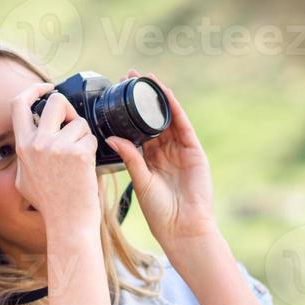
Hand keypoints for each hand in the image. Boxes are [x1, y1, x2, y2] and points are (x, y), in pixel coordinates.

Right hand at [10, 85, 101, 235]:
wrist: (68, 223)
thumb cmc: (51, 204)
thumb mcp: (24, 179)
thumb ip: (26, 154)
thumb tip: (32, 134)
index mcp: (23, 147)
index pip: (18, 104)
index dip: (33, 89)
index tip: (46, 87)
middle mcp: (37, 144)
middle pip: (56, 102)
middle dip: (69, 109)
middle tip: (73, 124)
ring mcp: (57, 147)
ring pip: (78, 122)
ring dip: (83, 136)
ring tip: (79, 160)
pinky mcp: (78, 153)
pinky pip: (90, 137)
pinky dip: (92, 149)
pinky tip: (86, 167)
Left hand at [104, 71, 218, 253]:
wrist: (183, 227)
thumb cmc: (160, 213)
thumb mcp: (141, 181)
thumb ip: (130, 158)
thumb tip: (111, 138)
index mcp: (148, 161)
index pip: (137, 130)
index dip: (127, 113)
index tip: (115, 95)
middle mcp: (164, 152)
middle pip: (152, 119)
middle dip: (142, 99)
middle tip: (129, 77)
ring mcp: (180, 150)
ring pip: (168, 118)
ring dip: (158, 98)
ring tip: (146, 78)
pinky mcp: (194, 151)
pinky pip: (183, 125)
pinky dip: (174, 108)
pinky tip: (165, 94)